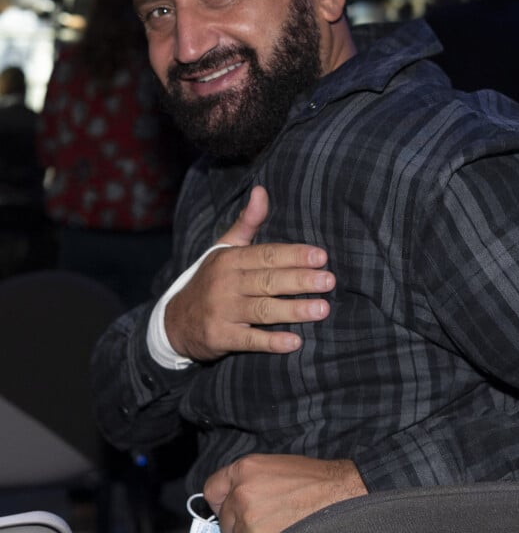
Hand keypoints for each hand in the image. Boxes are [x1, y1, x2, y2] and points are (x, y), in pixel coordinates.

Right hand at [165, 186, 334, 360]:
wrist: (174, 320)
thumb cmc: (210, 280)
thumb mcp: (224, 249)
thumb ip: (247, 222)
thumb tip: (261, 190)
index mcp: (230, 259)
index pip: (267, 255)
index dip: (294, 255)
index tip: (321, 256)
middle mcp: (225, 283)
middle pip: (268, 280)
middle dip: (300, 280)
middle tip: (329, 281)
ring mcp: (222, 311)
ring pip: (263, 309)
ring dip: (294, 310)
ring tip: (322, 309)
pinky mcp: (220, 337)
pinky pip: (249, 340)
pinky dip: (271, 342)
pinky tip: (295, 342)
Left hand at [204, 453, 367, 532]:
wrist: (340, 494)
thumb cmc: (314, 479)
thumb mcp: (275, 466)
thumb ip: (249, 479)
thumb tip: (232, 495)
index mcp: (244, 468)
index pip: (212, 489)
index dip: (219, 501)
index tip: (224, 508)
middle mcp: (242, 492)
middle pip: (224, 518)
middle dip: (239, 522)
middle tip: (264, 519)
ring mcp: (250, 519)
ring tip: (278, 527)